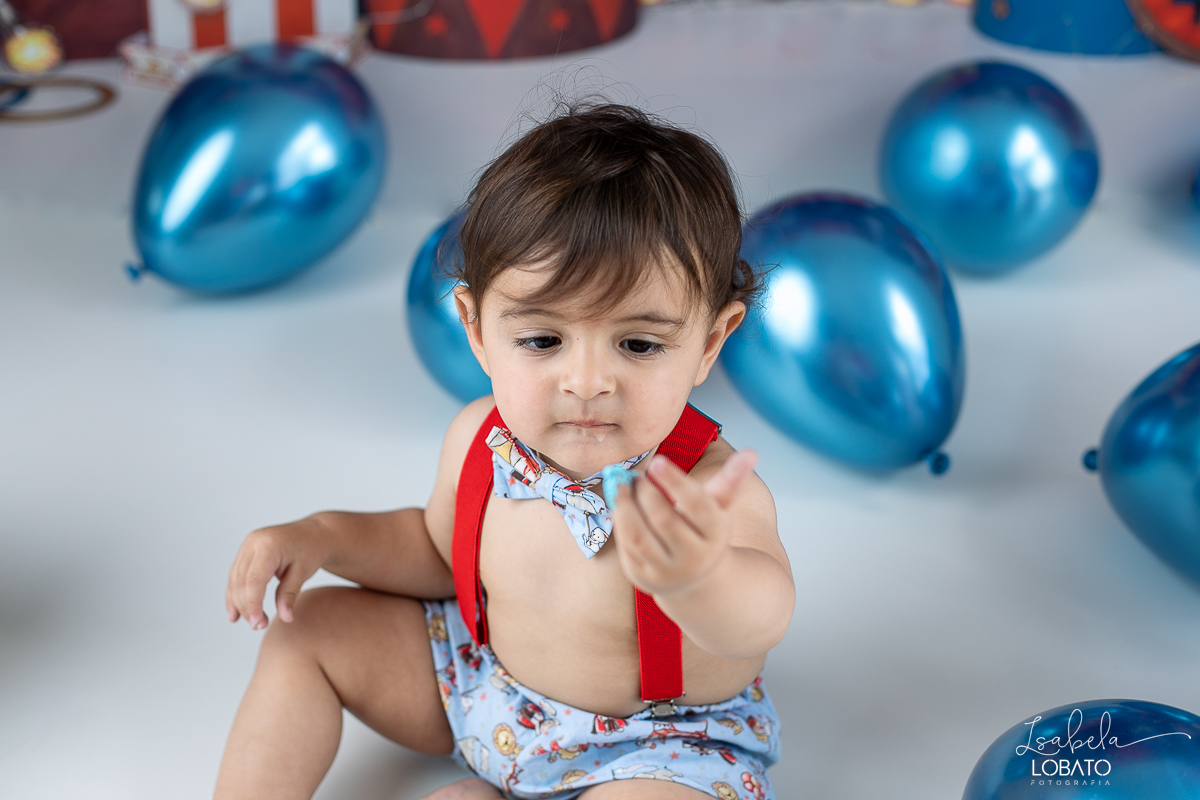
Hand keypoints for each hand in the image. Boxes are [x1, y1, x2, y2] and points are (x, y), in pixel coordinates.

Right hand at [225, 515, 330, 628]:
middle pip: (241, 581)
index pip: (254, 580)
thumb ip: (290, 594)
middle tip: (259, 626)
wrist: (314, 532)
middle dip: (247, 607)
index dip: (253, 604)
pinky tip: (235, 614)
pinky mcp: (245, 552)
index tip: (258, 623)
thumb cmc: (311, 549)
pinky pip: (236, 576)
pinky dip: (236, 595)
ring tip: (254, 623)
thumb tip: (285, 618)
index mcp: (268, 545)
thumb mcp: (303, 572)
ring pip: (235, 580)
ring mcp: (247, 546)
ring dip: (240, 604)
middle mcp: (253, 543)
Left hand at [612, 449, 757, 596]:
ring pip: (638, 534)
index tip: (657, 461)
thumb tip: (751, 453)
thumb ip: (731, 479)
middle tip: (636, 474)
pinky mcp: (643, 578)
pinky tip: (621, 506)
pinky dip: (620, 522)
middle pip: (663, 518)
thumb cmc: (704, 530)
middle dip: (645, 491)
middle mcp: (694, 558)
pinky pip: (625, 546)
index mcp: (716, 535)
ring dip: (625, 505)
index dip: (675, 480)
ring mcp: (667, 572)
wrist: (696, 578)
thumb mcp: (718, 507)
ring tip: (622, 486)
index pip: (697, 504)